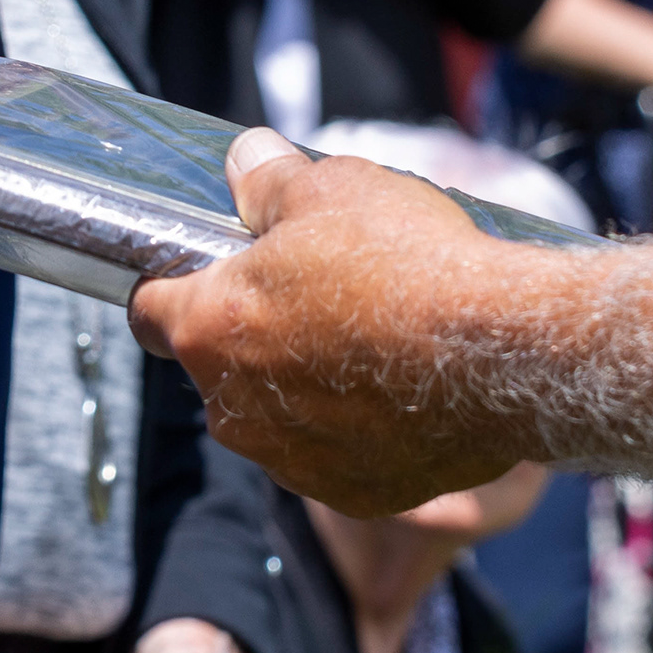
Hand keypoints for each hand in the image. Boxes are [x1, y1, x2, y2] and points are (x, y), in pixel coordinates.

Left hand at [132, 130, 536, 517]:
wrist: (504, 354)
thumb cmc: (407, 264)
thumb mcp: (330, 188)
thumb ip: (270, 181)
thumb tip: (245, 159)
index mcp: (209, 330)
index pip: (149, 310)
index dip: (172, 282)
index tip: (207, 268)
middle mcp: (234, 411)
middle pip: (217, 365)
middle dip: (252, 331)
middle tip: (313, 290)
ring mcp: (292, 461)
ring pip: (274, 415)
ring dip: (302, 383)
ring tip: (367, 338)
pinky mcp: (353, 493)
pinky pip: (334, 454)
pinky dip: (354, 428)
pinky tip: (399, 389)